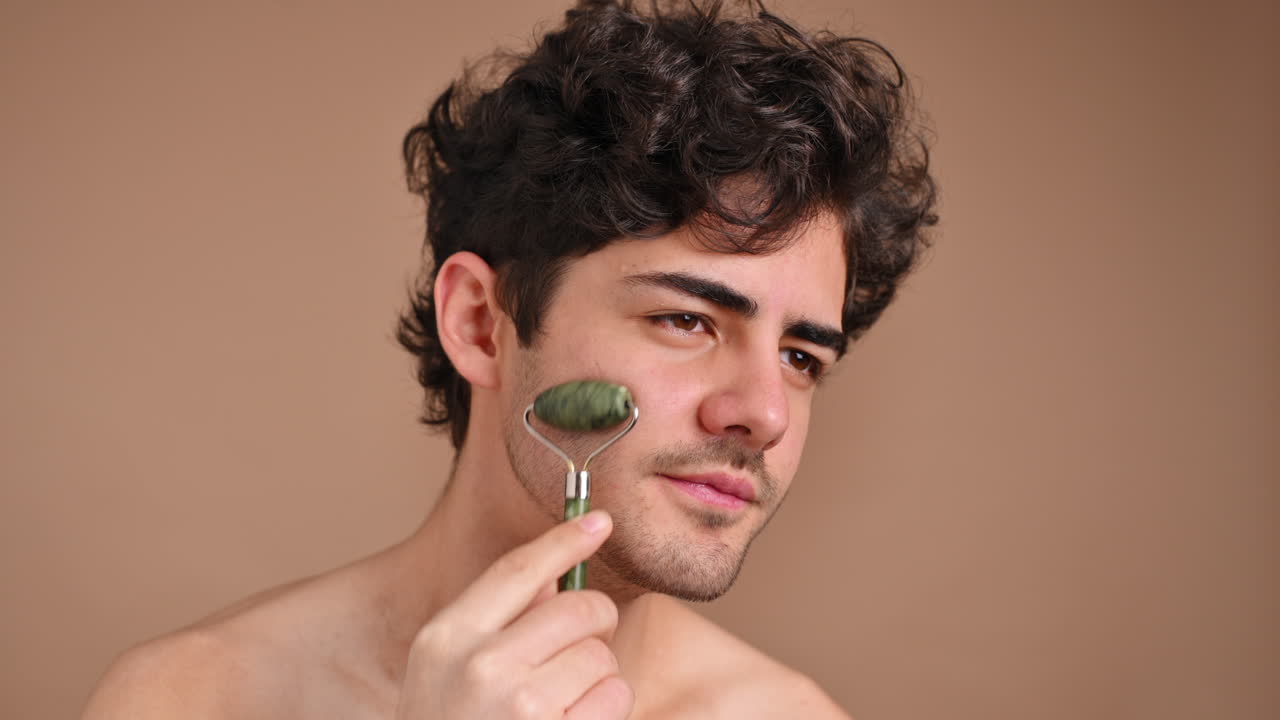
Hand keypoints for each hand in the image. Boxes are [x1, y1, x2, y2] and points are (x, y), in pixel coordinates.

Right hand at [395, 510, 633, 718]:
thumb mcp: (445, 673)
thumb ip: (494, 623)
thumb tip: (553, 575)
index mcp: (446, 640)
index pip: (517, 571)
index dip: (564, 541)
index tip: (600, 521)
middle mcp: (479, 667)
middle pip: (577, 608)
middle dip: (594, 622)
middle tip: (580, 647)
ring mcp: (519, 708)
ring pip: (601, 655)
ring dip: (596, 677)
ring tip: (560, 705)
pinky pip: (614, 696)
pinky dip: (606, 708)